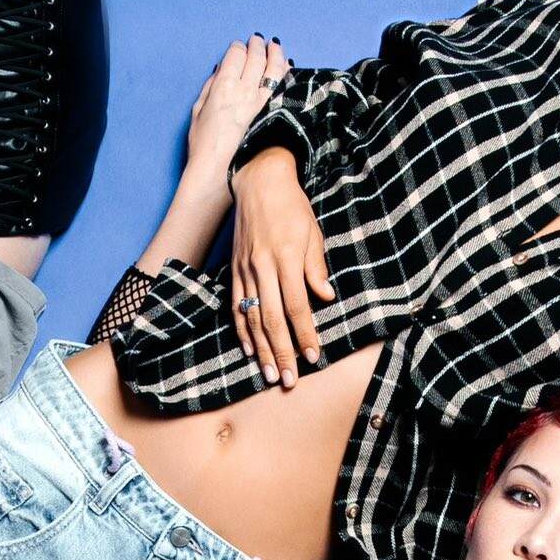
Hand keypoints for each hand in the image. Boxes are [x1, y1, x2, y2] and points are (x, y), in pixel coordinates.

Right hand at [179, 35, 289, 213]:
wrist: (219, 174)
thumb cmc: (203, 147)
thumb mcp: (198, 112)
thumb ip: (209, 88)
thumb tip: (220, 71)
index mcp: (222, 86)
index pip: (236, 55)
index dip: (239, 48)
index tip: (241, 46)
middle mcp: (243, 90)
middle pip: (255, 57)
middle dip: (257, 45)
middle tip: (259, 40)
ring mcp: (260, 102)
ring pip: (273, 69)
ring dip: (275, 54)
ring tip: (275, 47)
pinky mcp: (272, 115)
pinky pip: (282, 87)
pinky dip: (285, 73)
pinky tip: (287, 66)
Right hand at [231, 147, 334, 387]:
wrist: (259, 181)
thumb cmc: (292, 207)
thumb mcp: (313, 233)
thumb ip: (316, 268)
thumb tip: (325, 297)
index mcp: (287, 257)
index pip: (297, 305)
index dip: (305, 334)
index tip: (313, 356)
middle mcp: (263, 266)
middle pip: (272, 318)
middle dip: (282, 352)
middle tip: (289, 379)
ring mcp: (245, 269)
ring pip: (252, 317)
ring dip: (261, 349)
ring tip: (270, 373)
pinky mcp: (234, 270)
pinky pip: (236, 306)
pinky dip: (242, 330)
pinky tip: (249, 350)